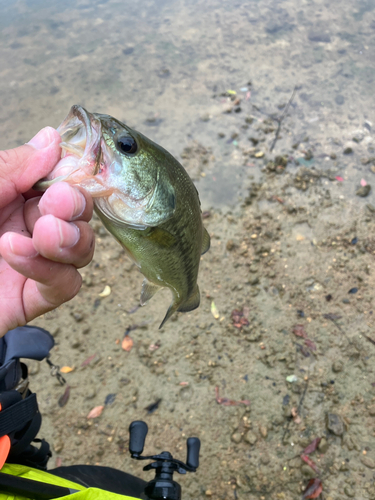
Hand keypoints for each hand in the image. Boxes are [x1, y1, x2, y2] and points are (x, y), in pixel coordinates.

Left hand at [0, 127, 94, 336]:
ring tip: (44, 233)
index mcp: (10, 197)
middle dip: (75, 206)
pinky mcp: (32, 298)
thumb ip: (10, 168)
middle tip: (58, 203)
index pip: (60, 181)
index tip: (65, 173)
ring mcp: (33, 264)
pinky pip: (67, 283)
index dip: (70, 176)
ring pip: (82, 249)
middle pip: (78, 215)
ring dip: (70, 238)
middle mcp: (25, 227)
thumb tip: (52, 138)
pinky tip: (17, 253)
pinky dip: (51, 269)